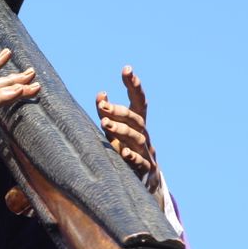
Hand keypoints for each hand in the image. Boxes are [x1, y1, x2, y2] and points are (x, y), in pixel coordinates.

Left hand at [97, 65, 158, 182]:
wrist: (144, 180)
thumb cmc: (124, 148)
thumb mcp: (113, 130)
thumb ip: (107, 112)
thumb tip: (101, 93)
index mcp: (138, 122)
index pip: (138, 100)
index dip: (134, 85)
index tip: (127, 69)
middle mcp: (144, 134)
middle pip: (135, 118)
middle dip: (119, 111)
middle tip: (102, 107)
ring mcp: (147, 151)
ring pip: (137, 137)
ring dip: (121, 129)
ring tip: (104, 123)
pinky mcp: (146, 169)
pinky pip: (141, 162)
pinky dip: (133, 157)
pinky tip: (124, 153)